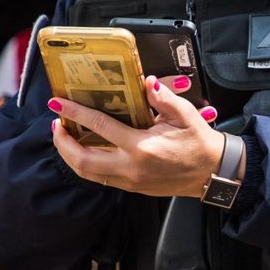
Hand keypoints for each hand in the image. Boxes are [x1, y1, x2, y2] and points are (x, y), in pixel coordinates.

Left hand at [50, 76, 226, 197]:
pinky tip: (84, 149)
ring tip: (64, 137)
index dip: (75, 113)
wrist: (213, 174)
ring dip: (70, 155)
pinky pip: (100, 177)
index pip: (99, 127)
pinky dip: (85, 164)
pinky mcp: (132, 187)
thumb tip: (146, 82)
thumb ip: (163, 98)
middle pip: (82, 160)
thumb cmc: (200, 144)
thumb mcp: (185, 115)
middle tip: (56, 124)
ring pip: (87, 173)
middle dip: (62, 142)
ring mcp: (130, 181)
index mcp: (142, 147)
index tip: (59, 103)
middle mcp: (131, 167)